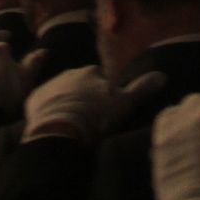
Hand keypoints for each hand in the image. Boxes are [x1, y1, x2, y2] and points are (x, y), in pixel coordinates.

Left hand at [21, 62, 164, 145]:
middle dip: (83, 97)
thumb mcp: (124, 103)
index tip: (103, 111)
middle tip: (87, 119)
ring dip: (66, 104)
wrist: (63, 128)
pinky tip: (54, 127)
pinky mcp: (36, 99)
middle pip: (79, 84)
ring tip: (71, 125)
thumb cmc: (97, 115)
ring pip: (61, 93)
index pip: (99, 80)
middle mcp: (71, 72)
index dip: (102, 95)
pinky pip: (43, 103)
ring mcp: (51, 84)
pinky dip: (49, 112)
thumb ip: (142, 88)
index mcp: (92, 71)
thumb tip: (163, 75)